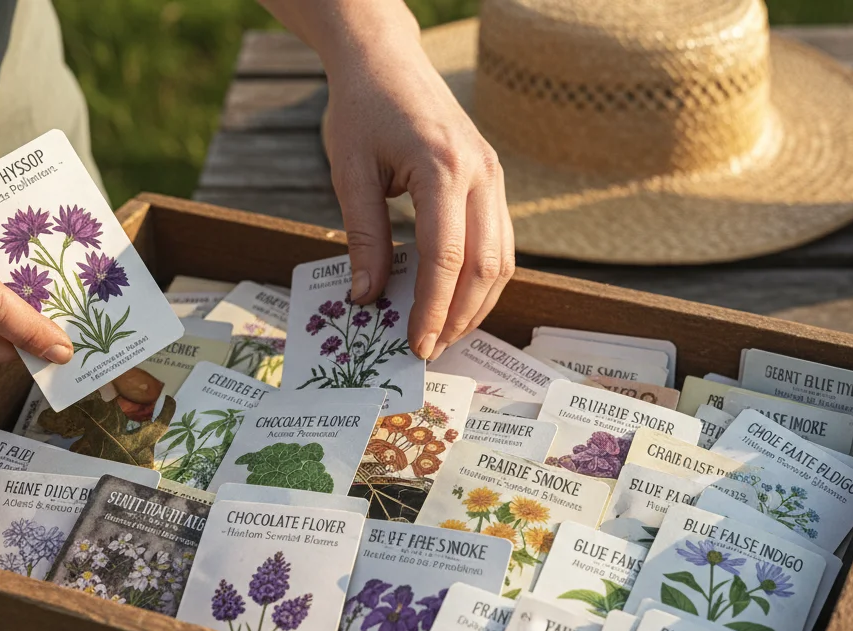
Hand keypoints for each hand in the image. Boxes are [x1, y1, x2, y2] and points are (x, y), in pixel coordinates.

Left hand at [321, 38, 514, 360]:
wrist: (387, 59)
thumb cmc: (362, 109)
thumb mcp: (349, 172)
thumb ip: (363, 235)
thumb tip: (367, 297)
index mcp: (442, 167)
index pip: (445, 257)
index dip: (432, 309)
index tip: (415, 343)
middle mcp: (480, 173)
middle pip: (485, 265)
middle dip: (459, 316)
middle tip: (429, 350)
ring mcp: (493, 176)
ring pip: (503, 258)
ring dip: (477, 304)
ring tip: (445, 333)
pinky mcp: (493, 179)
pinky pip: (500, 241)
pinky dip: (482, 278)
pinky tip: (457, 299)